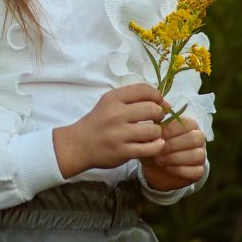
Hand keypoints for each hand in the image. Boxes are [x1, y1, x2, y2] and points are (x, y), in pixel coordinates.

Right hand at [53, 84, 168, 178]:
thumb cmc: (98, 122)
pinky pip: (149, 148)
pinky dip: (157, 146)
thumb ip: (132, 99)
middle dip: (160, 114)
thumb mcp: (109, 102)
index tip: (160, 103)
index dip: (158, 96)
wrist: (79, 144)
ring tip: (153, 133)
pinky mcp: (122, 152)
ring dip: (158, 132)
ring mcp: (119, 134)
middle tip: (157, 119)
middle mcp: (116, 114)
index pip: (144, 90)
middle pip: (152, 109)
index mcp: (113, 98)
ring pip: (153, 130)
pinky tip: (156, 144)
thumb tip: (162, 102)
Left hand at [141, 116, 206, 191]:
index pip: (186, 123)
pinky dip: (179, 170)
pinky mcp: (199, 172)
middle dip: (172, 145)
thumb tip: (154, 120)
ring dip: (175, 158)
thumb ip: (154, 127)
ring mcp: (202, 155)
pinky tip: (168, 168)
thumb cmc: (156, 146)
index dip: (170, 129)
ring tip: (159, 160)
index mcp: (189, 125)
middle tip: (157, 150)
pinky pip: (196, 171)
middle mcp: (199, 138)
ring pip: (197, 155)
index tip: (157, 136)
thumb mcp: (152, 135)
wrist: (155, 168)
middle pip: (194, 139)